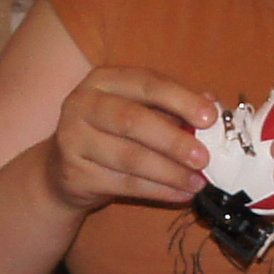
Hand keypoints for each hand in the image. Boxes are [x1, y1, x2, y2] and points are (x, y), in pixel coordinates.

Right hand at [47, 66, 220, 210]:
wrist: (61, 168)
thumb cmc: (111, 133)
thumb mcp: (137, 110)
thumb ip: (171, 107)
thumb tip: (212, 104)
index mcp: (104, 79)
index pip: (147, 83)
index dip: (181, 99)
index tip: (210, 117)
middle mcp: (82, 104)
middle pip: (132, 120)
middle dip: (173, 140)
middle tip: (204, 157)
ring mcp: (73, 139)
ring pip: (129, 157)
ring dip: (169, 172)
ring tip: (198, 182)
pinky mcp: (74, 173)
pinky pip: (123, 184)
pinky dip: (157, 190)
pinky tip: (181, 194)